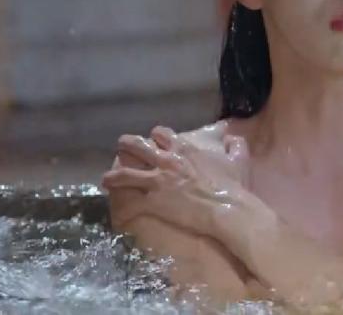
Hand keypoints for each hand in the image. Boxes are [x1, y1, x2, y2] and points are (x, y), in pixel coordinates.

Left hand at [101, 126, 261, 233]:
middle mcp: (166, 159)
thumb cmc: (231, 183)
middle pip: (136, 146)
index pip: (160, 133)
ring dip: (114, 175)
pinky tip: (115, 209)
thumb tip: (232, 136)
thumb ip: (233, 144)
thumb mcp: (236, 158)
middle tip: (122, 150)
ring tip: (106, 179)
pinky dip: (122, 206)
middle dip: (126, 146)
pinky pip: (130, 202)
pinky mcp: (152, 201)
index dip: (155, 136)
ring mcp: (157, 180)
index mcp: (184, 147)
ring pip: (125, 173)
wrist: (225, 207)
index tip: (154, 142)